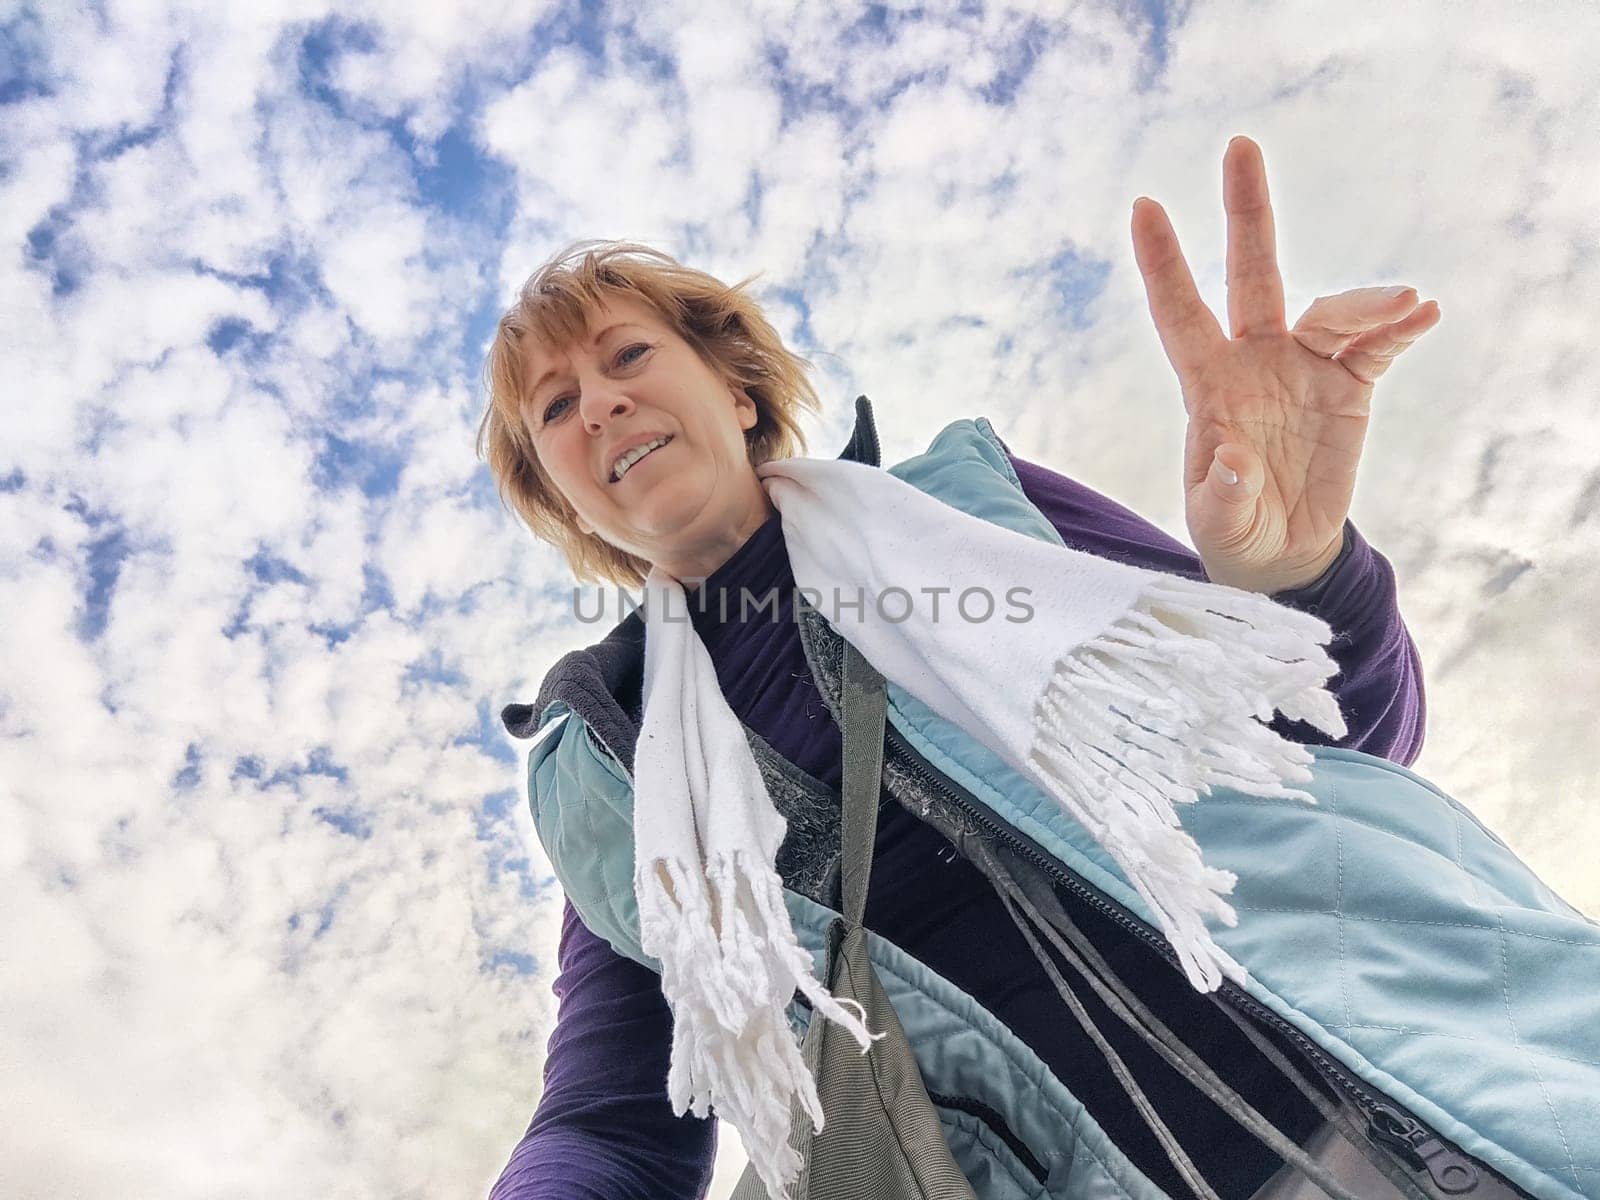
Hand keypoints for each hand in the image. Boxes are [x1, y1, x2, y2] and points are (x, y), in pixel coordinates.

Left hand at [1131, 136, 1441, 594]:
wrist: (1282, 552)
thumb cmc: (1234, 529)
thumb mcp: (1219, 523)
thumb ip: (1221, 493)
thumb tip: (1233, 455)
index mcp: (1208, 385)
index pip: (1179, 314)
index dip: (1163, 264)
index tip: (1143, 206)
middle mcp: (1254, 360)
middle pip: (1251, 274)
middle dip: (1245, 212)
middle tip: (1240, 146)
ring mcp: (1303, 367)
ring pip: (1331, 311)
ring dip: (1364, 303)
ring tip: (1403, 302)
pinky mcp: (1348, 385)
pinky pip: (1375, 346)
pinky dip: (1397, 329)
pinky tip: (1421, 313)